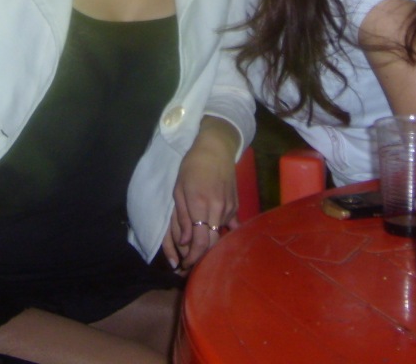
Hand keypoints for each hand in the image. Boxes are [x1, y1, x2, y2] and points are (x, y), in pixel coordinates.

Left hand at [163, 118, 239, 271]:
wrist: (215, 149)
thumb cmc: (192, 167)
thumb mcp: (179, 190)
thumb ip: (181, 218)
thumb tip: (185, 243)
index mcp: (200, 206)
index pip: (200, 242)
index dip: (193, 258)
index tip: (184, 266)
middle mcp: (218, 210)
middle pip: (213, 244)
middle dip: (201, 258)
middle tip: (190, 265)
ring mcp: (229, 208)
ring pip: (221, 236)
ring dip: (211, 247)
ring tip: (199, 252)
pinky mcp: (236, 205)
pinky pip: (230, 226)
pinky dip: (223, 234)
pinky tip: (218, 240)